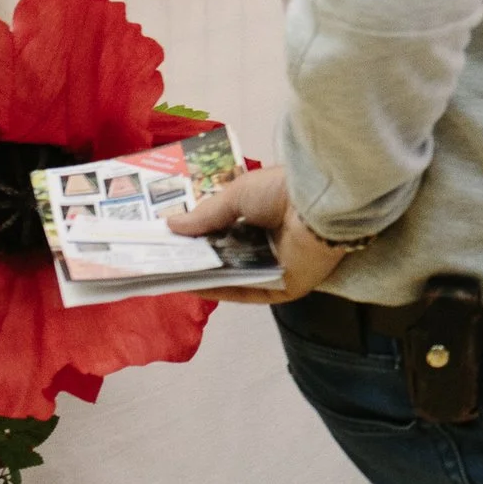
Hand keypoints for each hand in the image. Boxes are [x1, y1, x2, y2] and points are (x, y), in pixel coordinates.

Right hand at [167, 164, 350, 304]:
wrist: (320, 204)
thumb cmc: (282, 190)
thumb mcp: (237, 196)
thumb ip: (206, 215)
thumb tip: (171, 225)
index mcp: (268, 216)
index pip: (230, 232)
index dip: (200, 237)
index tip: (169, 241)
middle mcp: (274, 243)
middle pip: (231, 258)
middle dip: (198, 260)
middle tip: (162, 262)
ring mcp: (280, 267)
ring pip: (236, 278)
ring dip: (205, 278)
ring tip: (167, 276)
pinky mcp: (286, 287)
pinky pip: (249, 293)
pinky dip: (222, 291)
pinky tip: (193, 288)